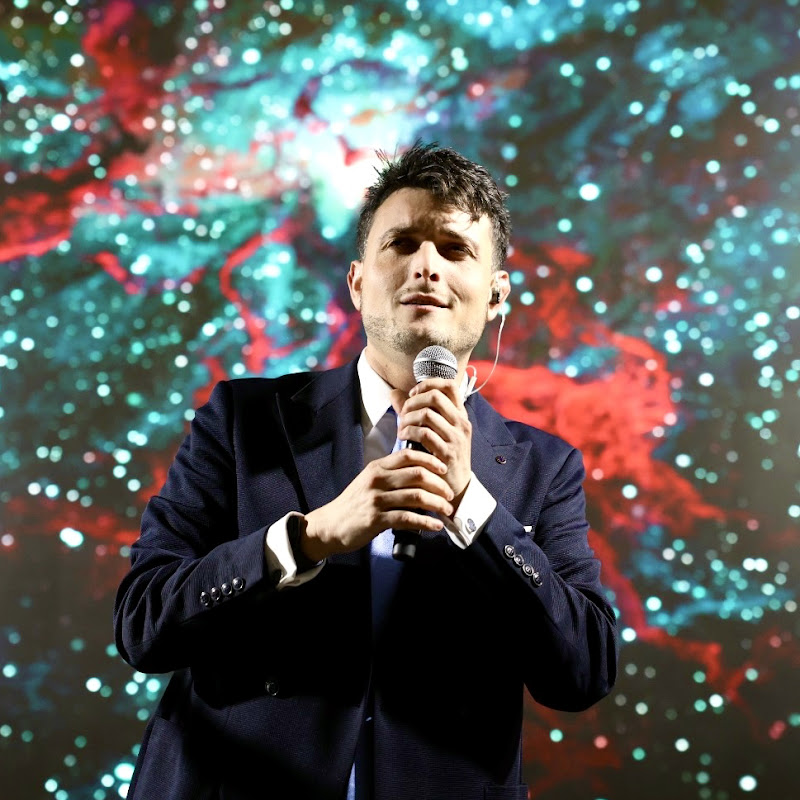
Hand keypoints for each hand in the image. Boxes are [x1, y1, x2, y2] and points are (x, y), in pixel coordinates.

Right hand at [301, 448, 453, 560]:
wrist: (331, 525)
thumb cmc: (355, 503)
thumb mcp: (370, 481)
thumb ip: (391, 474)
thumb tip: (421, 472)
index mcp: (377, 467)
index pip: (409, 455)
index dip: (431, 460)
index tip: (444, 469)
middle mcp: (377, 480)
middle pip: (418, 474)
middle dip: (439, 484)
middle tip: (450, 493)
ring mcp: (376, 500)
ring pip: (416, 497)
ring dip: (437, 504)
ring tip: (447, 510)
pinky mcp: (376, 520)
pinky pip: (408, 518)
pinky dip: (426, 522)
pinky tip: (435, 526)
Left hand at [391, 378, 471, 508]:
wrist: (457, 486)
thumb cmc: (441, 455)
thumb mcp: (435, 430)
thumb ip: (414, 410)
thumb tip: (393, 392)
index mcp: (460, 414)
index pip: (449, 386)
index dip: (428, 384)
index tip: (413, 394)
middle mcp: (461, 423)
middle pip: (435, 397)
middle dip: (413, 402)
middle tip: (403, 413)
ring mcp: (456, 438)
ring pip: (427, 414)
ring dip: (408, 418)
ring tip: (401, 428)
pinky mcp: (448, 452)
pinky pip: (424, 434)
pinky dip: (409, 432)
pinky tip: (403, 437)